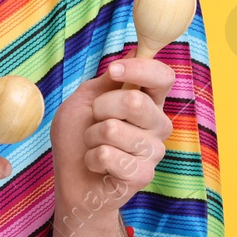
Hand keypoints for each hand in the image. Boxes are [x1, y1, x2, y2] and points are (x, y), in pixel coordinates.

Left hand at [49, 57, 174, 213]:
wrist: (73, 181)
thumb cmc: (77, 138)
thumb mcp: (84, 100)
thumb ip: (107, 82)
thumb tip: (131, 55)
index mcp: (148, 102)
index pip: (163, 77)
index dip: (141, 69)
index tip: (114, 69)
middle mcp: (157, 125)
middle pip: (136, 101)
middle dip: (101, 108)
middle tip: (93, 120)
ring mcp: (154, 151)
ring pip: (114, 129)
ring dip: (91, 136)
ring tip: (94, 146)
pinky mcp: (143, 175)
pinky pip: (109, 156)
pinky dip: (92, 158)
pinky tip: (97, 165)